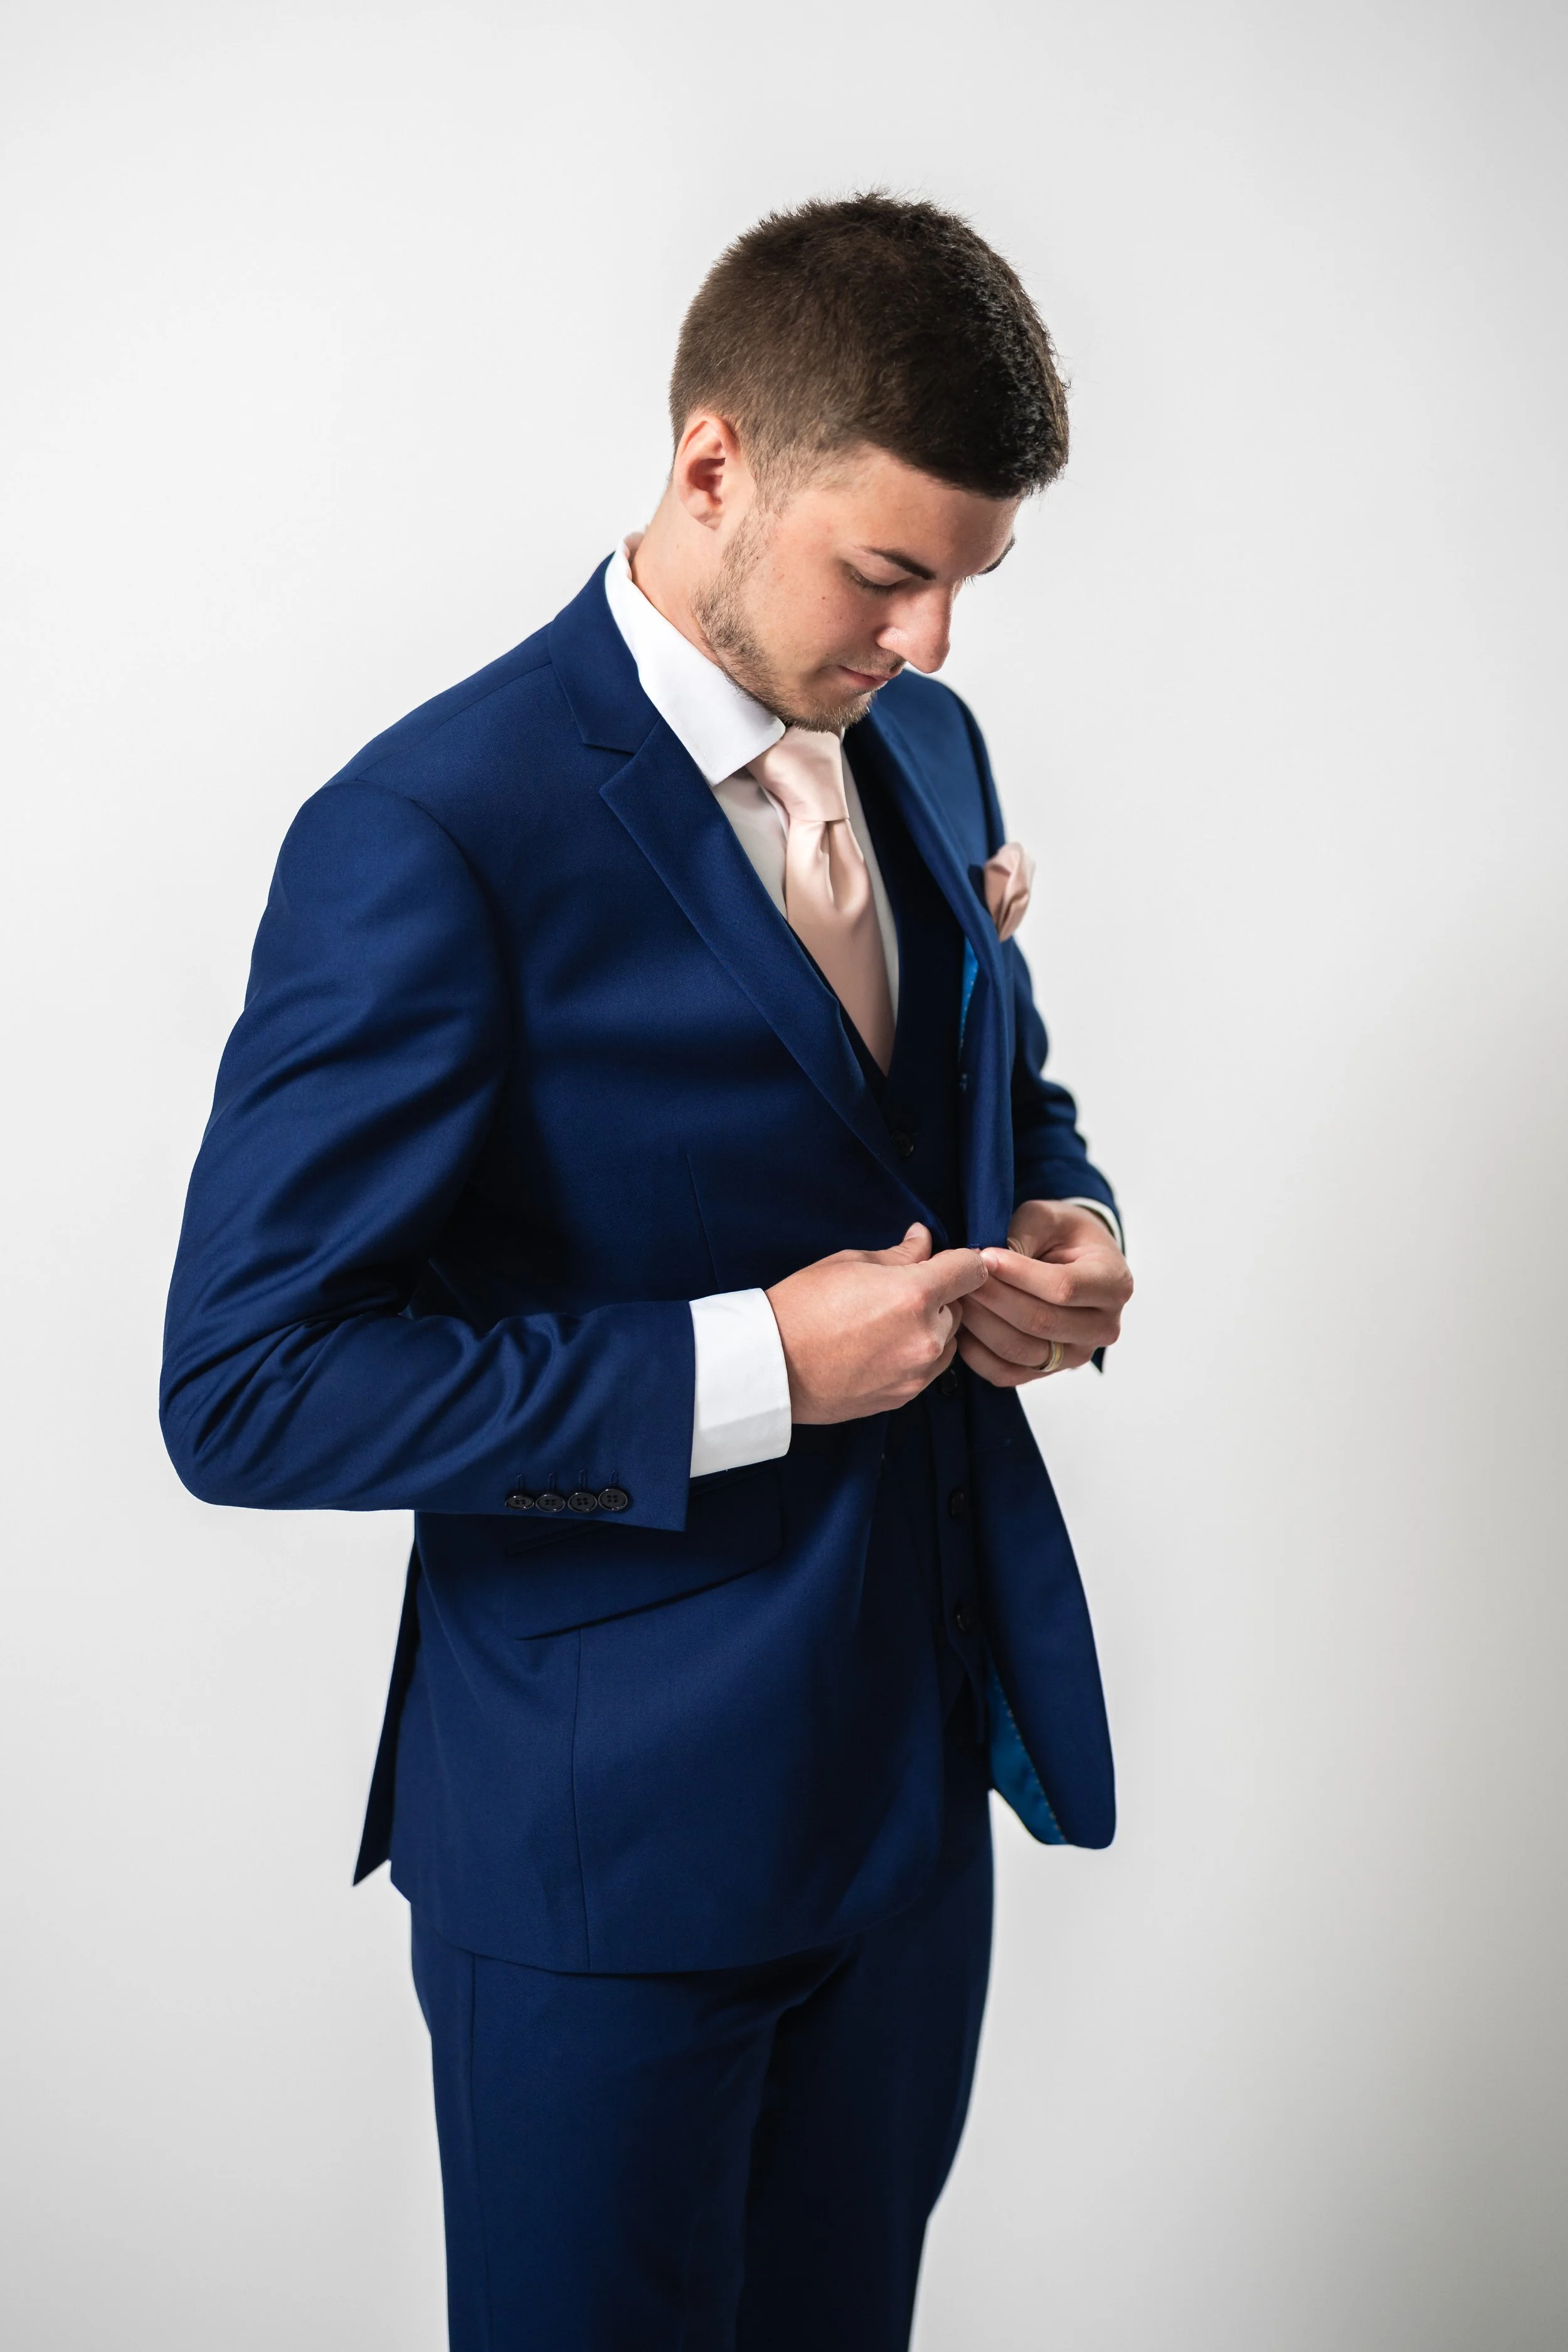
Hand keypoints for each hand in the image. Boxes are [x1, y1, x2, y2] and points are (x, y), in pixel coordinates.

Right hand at [766, 1224, 986, 1423]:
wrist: (771, 1367)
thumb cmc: (800, 1308)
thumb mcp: (848, 1263)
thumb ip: (899, 1255)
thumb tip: (923, 1241)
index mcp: (914, 1294)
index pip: (970, 1270)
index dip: (963, 1260)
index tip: (951, 1260)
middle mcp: (925, 1337)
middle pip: (959, 1307)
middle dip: (939, 1296)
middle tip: (900, 1291)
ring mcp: (916, 1372)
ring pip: (947, 1341)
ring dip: (931, 1328)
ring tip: (888, 1322)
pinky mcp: (904, 1397)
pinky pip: (929, 1369)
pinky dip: (917, 1355)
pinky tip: (882, 1346)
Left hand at [957, 1200, 1131, 1388]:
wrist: (1075, 1261)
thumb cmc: (1063, 1234)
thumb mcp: (1047, 1218)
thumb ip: (1023, 1236)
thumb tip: (988, 1264)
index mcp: (1114, 1283)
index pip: (1063, 1288)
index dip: (1019, 1274)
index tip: (984, 1256)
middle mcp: (1103, 1326)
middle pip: (1040, 1322)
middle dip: (994, 1298)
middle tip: (961, 1278)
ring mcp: (1076, 1354)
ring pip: (1021, 1350)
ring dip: (981, 1325)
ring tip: (957, 1297)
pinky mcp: (1049, 1371)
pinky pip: (1007, 1373)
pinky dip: (977, 1353)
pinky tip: (960, 1326)